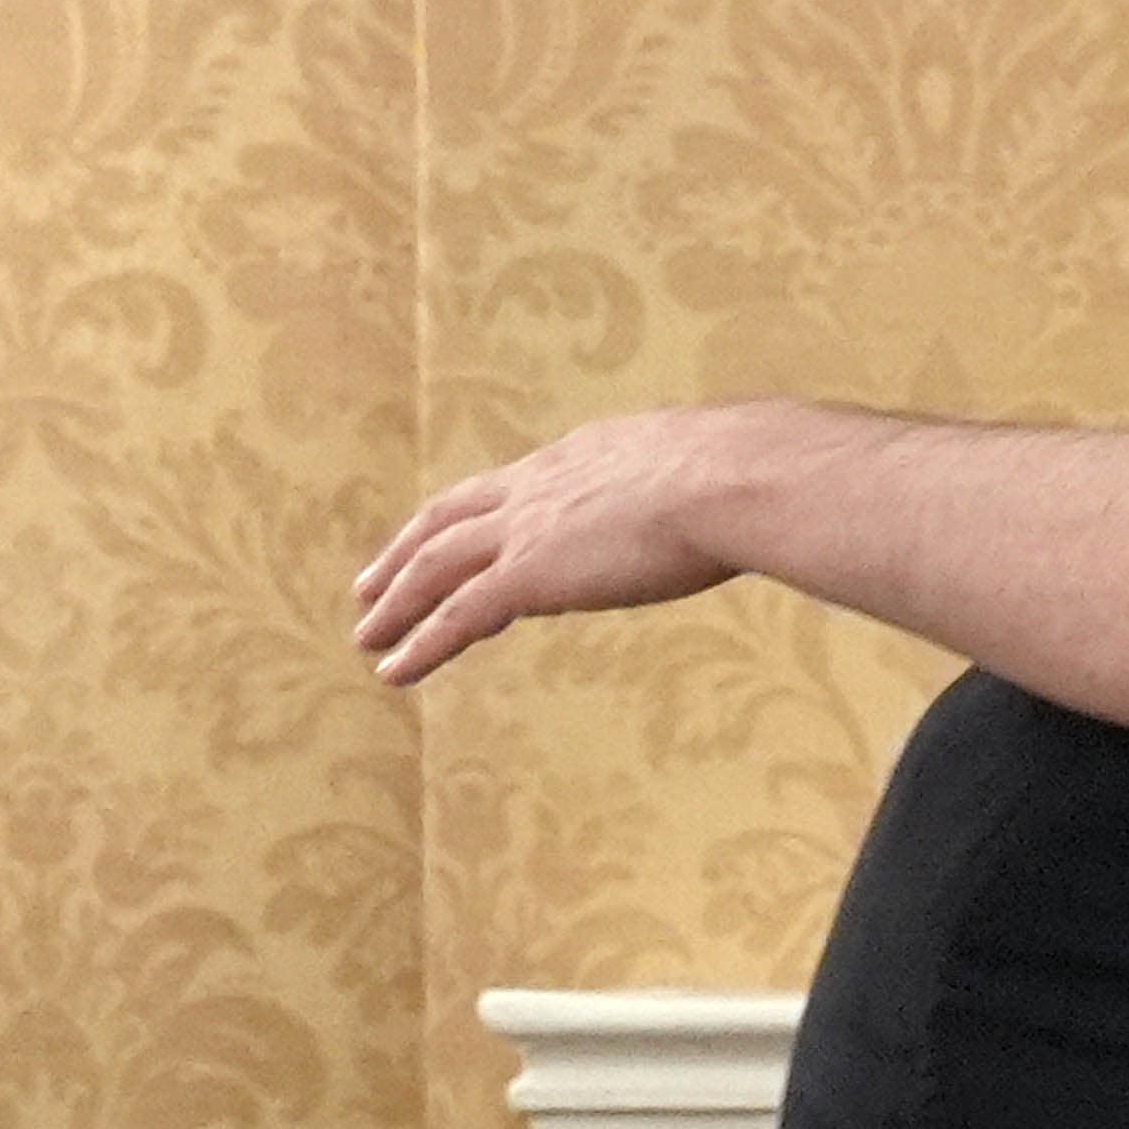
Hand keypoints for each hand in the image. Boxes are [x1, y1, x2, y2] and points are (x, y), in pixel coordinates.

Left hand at [352, 405, 763, 684]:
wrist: (736, 477)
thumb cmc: (752, 474)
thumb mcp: (719, 468)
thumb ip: (711, 482)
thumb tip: (759, 488)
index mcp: (586, 455)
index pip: (513, 486)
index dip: (476, 514)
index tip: (454, 535)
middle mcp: (541, 484)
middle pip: (449, 517)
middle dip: (406, 551)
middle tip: (372, 583)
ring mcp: (529, 528)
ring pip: (435, 566)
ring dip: (395, 601)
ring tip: (368, 635)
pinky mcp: (528, 574)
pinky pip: (455, 616)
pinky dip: (419, 644)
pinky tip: (394, 672)